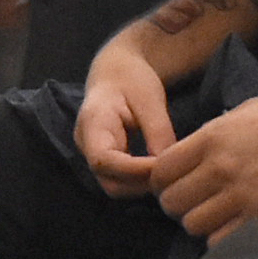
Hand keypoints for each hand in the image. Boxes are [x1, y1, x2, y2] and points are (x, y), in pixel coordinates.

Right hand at [75, 43, 177, 197]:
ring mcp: (93, 155)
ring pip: (114, 185)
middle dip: (140, 185)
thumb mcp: (149, 98)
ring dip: (141, 186)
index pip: (104, 160)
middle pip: (108, 181)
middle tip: (171, 176)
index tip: (162, 169)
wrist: (117, 72)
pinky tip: (160, 173)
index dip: (133, 171)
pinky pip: (120, 180)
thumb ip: (157, 131)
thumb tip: (166, 166)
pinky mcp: (106, 161)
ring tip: (168, 175)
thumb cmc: (132, 78)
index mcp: (92, 124)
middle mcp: (87, 145)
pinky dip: (140, 182)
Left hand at [151, 90, 257, 244]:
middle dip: (178, 202)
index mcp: (215, 136)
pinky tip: (235, 223)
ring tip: (218, 210)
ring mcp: (243, 197)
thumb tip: (191, 155)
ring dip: (200, 221)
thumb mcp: (248, 110)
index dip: (163, 179)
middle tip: (196, 198)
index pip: (162, 170)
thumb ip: (214, 133)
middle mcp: (223, 168)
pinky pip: (220, 243)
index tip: (174, 181)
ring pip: (192, 225)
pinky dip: (221, 238)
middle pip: (171, 202)